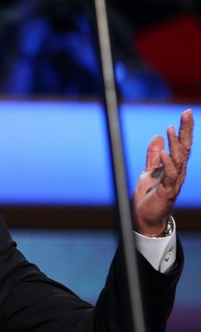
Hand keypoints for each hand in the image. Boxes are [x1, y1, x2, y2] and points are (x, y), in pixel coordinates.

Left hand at [133, 109, 193, 235]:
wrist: (145, 218)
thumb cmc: (149, 197)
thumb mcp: (148, 172)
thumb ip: (152, 156)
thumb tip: (156, 138)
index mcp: (174, 166)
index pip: (182, 144)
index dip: (184, 129)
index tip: (185, 112)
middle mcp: (178, 172)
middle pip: (185, 148)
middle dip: (186, 130)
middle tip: (186, 114)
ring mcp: (174, 182)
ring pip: (179, 160)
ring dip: (175, 144)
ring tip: (171, 129)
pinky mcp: (167, 191)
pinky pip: (169, 175)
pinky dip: (166, 164)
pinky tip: (163, 153)